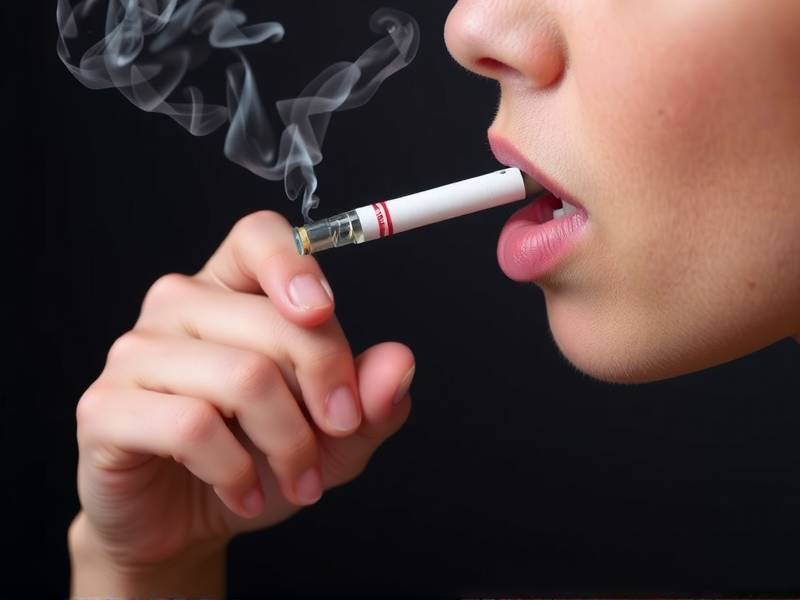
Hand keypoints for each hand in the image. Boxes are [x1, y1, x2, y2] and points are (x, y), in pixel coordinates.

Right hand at [69, 211, 414, 596]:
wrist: (187, 521)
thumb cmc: (256, 459)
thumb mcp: (332, 435)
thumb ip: (369, 398)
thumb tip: (399, 363)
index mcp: (232, 289)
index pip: (259, 236)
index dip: (295, 264)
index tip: (324, 311)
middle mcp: (181, 306)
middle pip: (272, 323)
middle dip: (326, 392)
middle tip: (341, 435)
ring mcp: (137, 352)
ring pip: (242, 378)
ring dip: (289, 443)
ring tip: (300, 479)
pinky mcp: (106, 407)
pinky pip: (191, 426)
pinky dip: (235, 470)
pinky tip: (243, 492)